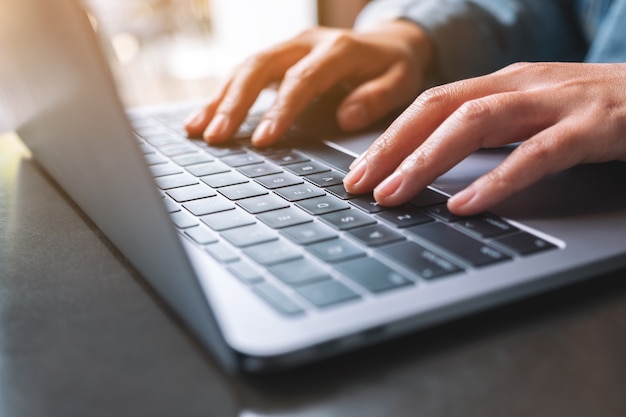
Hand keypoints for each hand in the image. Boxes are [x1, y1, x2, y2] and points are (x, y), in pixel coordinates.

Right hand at [185, 21, 432, 146]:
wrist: (388, 40)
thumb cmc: (394, 65)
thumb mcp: (403, 80)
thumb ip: (377, 97)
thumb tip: (347, 117)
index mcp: (339, 49)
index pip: (303, 79)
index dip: (280, 109)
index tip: (263, 140)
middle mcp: (306, 42)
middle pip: (261, 67)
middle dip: (236, 104)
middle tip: (216, 137)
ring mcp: (288, 46)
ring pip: (245, 67)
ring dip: (219, 99)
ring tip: (197, 130)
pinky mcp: (278, 57)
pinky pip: (244, 72)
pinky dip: (222, 96)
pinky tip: (203, 118)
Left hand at [344, 62, 625, 215]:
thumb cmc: (593, 110)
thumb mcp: (531, 114)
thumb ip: (489, 132)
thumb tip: (434, 165)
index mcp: (502, 83)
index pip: (430, 105)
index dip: (389, 138)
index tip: (357, 173)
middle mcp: (521, 84)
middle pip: (440, 109)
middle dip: (392, 149)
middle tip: (358, 187)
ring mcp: (557, 102)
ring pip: (476, 123)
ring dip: (427, 161)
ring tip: (395, 195)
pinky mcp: (593, 126)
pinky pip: (537, 153)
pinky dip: (498, 179)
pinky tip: (467, 204)